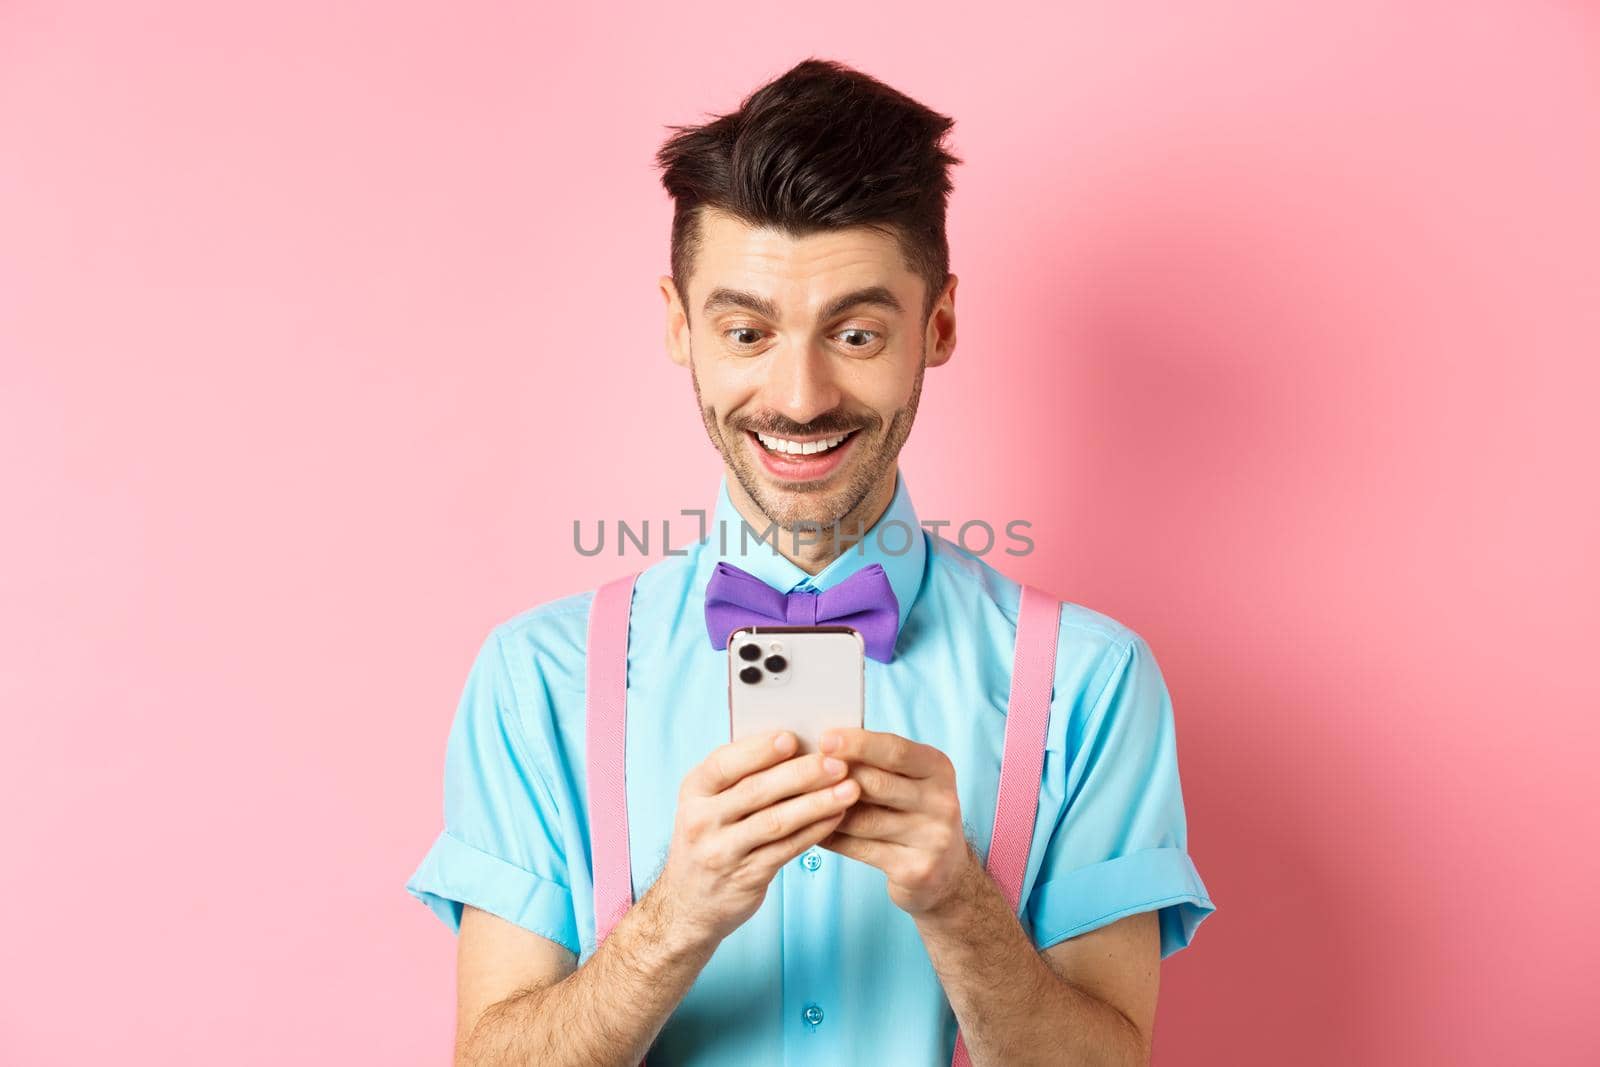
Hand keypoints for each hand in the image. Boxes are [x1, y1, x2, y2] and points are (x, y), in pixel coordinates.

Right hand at [655, 729, 861, 946]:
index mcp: (694, 790)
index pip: (724, 763)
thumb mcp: (708, 803)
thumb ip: (740, 777)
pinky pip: (787, 849)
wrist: (688, 903)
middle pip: (756, 790)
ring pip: (776, 821)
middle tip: (838, 762)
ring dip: (818, 803)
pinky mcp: (745, 877)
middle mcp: (701, 820)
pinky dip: (815, 831)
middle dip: (802, 773)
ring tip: (850, 789)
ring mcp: (722, 851)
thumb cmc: (711, 837)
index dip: (758, 750)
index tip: (792, 738)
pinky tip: (838, 816)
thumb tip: (795, 743)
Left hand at [817, 728, 979, 917]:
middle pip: (876, 784)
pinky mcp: (915, 869)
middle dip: (835, 776)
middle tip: (801, 772)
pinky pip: (860, 849)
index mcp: (938, 769)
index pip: (896, 751)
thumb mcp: (909, 780)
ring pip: (863, 820)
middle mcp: (941, 801)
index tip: (823, 739)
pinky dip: (832, 838)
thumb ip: (877, 763)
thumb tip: (825, 745)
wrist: (945, 872)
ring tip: (798, 801)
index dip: (858, 744)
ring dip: (826, 810)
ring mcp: (931, 838)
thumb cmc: (913, 812)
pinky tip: (813, 830)